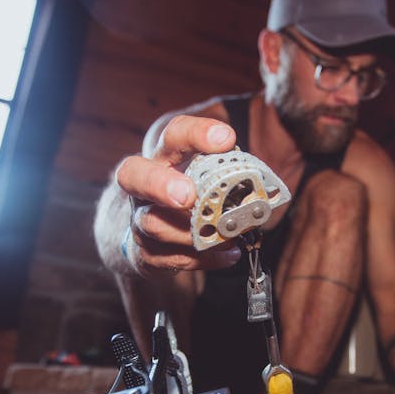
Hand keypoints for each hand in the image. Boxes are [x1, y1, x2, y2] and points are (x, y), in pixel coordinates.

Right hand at [115, 115, 241, 275]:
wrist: (150, 234)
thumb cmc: (189, 194)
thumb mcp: (206, 174)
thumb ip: (228, 173)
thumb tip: (261, 183)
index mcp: (163, 158)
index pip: (173, 135)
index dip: (196, 134)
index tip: (226, 138)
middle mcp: (142, 186)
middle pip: (133, 174)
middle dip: (160, 184)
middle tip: (187, 196)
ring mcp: (139, 220)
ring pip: (153, 225)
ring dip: (191, 232)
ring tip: (225, 236)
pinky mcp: (145, 253)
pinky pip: (171, 258)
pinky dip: (203, 259)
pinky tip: (228, 254)